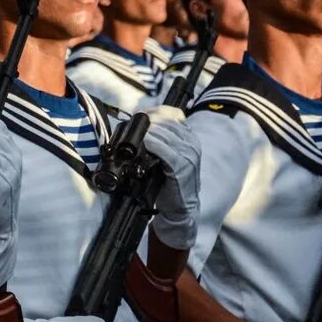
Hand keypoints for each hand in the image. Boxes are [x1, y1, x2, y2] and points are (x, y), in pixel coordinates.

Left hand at [137, 105, 200, 249]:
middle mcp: (191, 143)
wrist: (180, 208)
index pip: (172, 113)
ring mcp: (189, 155)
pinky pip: (166, 151)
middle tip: (130, 126)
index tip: (138, 116)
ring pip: (165, 134)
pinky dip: (153, 145)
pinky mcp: (182, 167)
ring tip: (134, 135)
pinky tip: (145, 143)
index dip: (153, 112)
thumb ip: (158, 140)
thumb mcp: (166, 156)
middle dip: (146, 122)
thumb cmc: (168, 181)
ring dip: (147, 132)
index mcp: (189, 137)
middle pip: (166, 122)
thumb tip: (135, 125)